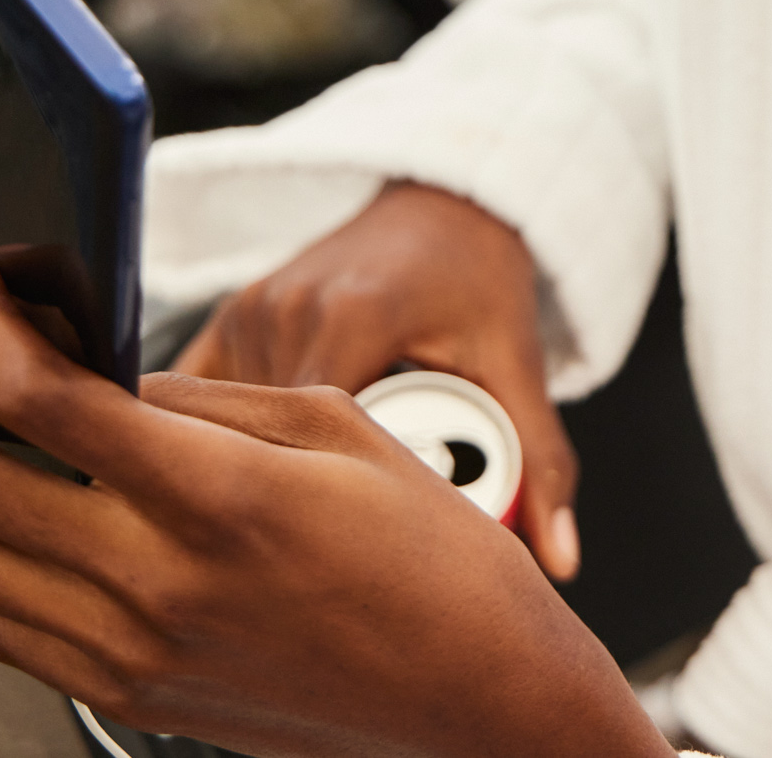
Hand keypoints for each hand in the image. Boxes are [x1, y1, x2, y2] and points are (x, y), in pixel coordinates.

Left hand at [0, 260, 670, 757]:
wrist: (478, 698)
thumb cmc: (433, 553)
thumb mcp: (338, 428)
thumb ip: (202, 399)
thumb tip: (97, 372)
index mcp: (221, 497)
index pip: (41, 399)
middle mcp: (156, 585)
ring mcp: (132, 654)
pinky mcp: (130, 698)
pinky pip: (2, 626)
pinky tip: (18, 509)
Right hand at [173, 182, 582, 581]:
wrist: (445, 207)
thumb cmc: (483, 283)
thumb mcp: (517, 366)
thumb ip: (543, 461)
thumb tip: (562, 564)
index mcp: (357, 316)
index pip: (317, 439)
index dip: (332, 503)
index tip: (362, 548)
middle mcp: (290, 307)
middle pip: (272, 438)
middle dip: (296, 495)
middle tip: (331, 548)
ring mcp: (254, 306)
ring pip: (237, 422)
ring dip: (261, 466)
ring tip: (300, 516)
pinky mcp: (233, 311)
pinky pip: (210, 393)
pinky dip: (228, 432)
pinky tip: (249, 470)